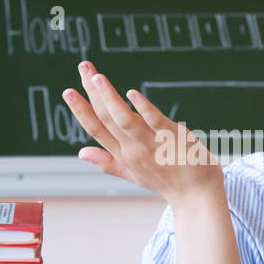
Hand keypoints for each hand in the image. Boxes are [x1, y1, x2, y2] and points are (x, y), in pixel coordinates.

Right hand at [62, 60, 223, 204]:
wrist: (196, 196)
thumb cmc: (166, 182)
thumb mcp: (132, 174)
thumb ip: (107, 161)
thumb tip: (81, 152)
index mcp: (122, 155)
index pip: (96, 129)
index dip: (80, 110)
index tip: (67, 91)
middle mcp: (132, 150)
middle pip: (107, 117)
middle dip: (92, 91)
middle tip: (82, 67)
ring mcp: (152, 144)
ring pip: (125, 119)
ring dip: (110, 98)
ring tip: (97, 76)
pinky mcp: (172, 138)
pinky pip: (155, 121)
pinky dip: (143, 108)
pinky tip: (132, 94)